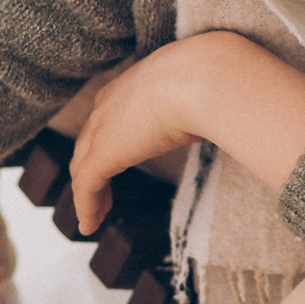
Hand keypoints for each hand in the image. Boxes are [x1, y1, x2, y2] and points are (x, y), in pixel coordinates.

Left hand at [68, 37, 227, 233]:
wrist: (201, 78)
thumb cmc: (210, 79)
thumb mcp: (201, 92)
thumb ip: (199, 107)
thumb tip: (221, 118)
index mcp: (131, 86)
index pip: (109, 118)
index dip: (108, 140)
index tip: (117, 158)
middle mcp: (109, 104)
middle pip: (89, 142)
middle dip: (91, 167)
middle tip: (99, 192)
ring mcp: (102, 129)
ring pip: (83, 166)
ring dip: (89, 192)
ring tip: (95, 215)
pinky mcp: (102, 154)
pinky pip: (86, 186)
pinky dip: (86, 207)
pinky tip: (90, 226)